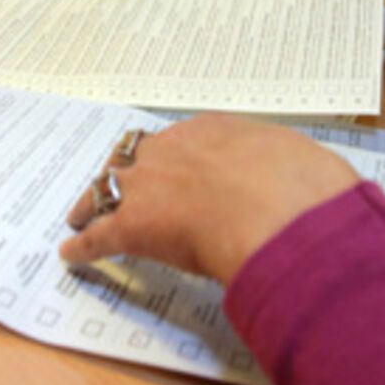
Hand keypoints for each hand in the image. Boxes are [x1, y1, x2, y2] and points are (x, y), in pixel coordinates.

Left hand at [60, 115, 358, 284]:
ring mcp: (149, 183)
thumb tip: (312, 181)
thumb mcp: (300, 162)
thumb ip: (292, 170)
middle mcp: (174, 147)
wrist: (274, 209)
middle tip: (120, 184)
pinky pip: (99, 235)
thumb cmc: (299, 185)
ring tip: (81, 212)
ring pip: (109, 187)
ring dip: (96, 200)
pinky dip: (84, 245)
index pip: (184, 140)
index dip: (175, 157)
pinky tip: (72, 254)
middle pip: (137, 154)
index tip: (176, 167)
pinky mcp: (132, 225)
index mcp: (215, 130)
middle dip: (127, 170)